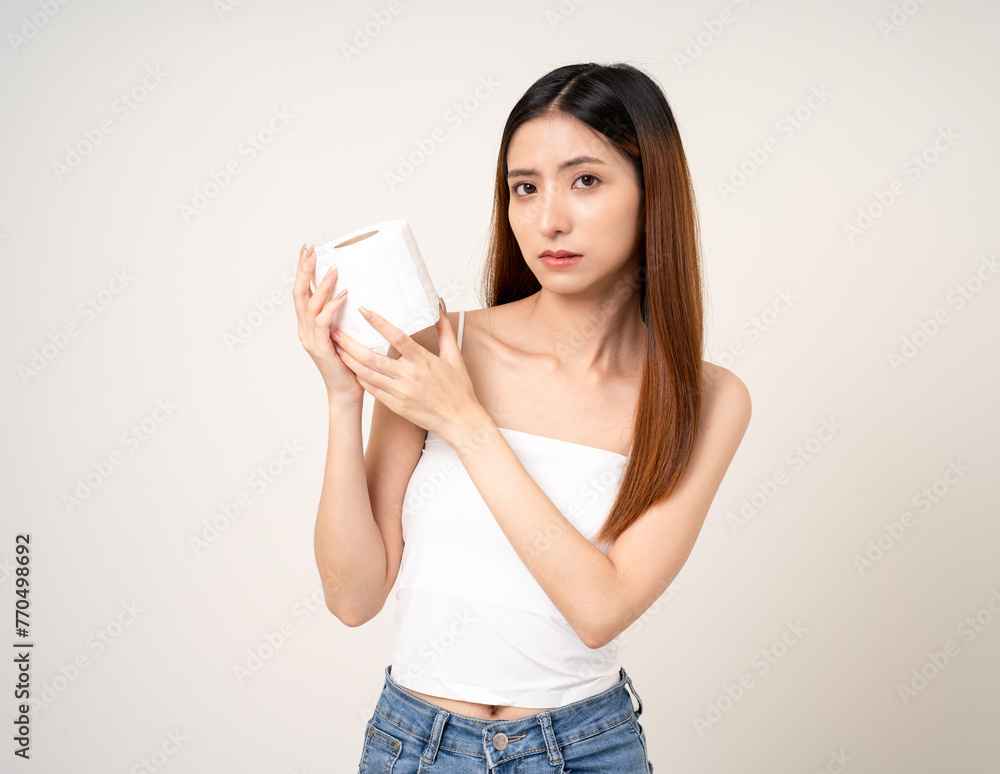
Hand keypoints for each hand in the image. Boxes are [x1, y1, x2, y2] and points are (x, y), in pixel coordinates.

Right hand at [292, 243, 363, 405]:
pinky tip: (343, 295)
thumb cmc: (350, 363)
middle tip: (311, 250)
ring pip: (310, 305)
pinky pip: (323, 323)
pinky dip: (331, 307)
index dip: (302, 270)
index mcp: (308, 324)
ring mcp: (310, 339)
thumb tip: (357, 292)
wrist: (347, 391)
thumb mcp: (346, 333)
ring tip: (333, 268)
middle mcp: (304, 329)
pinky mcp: (320, 348)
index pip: (302, 291)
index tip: (307, 249)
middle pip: (299, 293)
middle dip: (304, 270)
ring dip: (321, 285)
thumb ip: (344, 316)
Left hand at [332, 301, 484, 440]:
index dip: (379, 323)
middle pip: (372, 357)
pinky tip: (351, 369)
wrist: (459, 421)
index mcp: (423, 361)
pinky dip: (361, 378)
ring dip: (350, 361)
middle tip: (335, 331)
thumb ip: (444, 329)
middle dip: (350, 344)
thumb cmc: (459, 389)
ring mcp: (400, 393)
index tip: (363, 310)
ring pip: (368, 374)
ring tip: (337, 349)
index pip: (397, 337)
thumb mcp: (454, 356)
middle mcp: (409, 376)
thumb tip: (438, 306)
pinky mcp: (396, 406)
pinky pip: (372, 390)